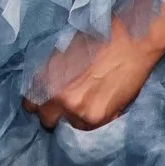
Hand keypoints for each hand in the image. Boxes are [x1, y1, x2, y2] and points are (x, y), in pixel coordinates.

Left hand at [26, 12, 164, 129]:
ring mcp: (80, 112)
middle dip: (52, 112)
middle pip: (46, 119)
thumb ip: (52, 71)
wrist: (133, 41)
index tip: (44, 99)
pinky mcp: (100, 118)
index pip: (30, 103)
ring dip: (73, 116)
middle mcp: (61, 98)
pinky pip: (86, 127)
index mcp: (48, 79)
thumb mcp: (66, 49)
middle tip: (64, 102)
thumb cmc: (100, 38)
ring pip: (68, 124)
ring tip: (85, 100)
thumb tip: (42, 84)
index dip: (37, 101)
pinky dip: (89, 118)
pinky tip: (97, 103)